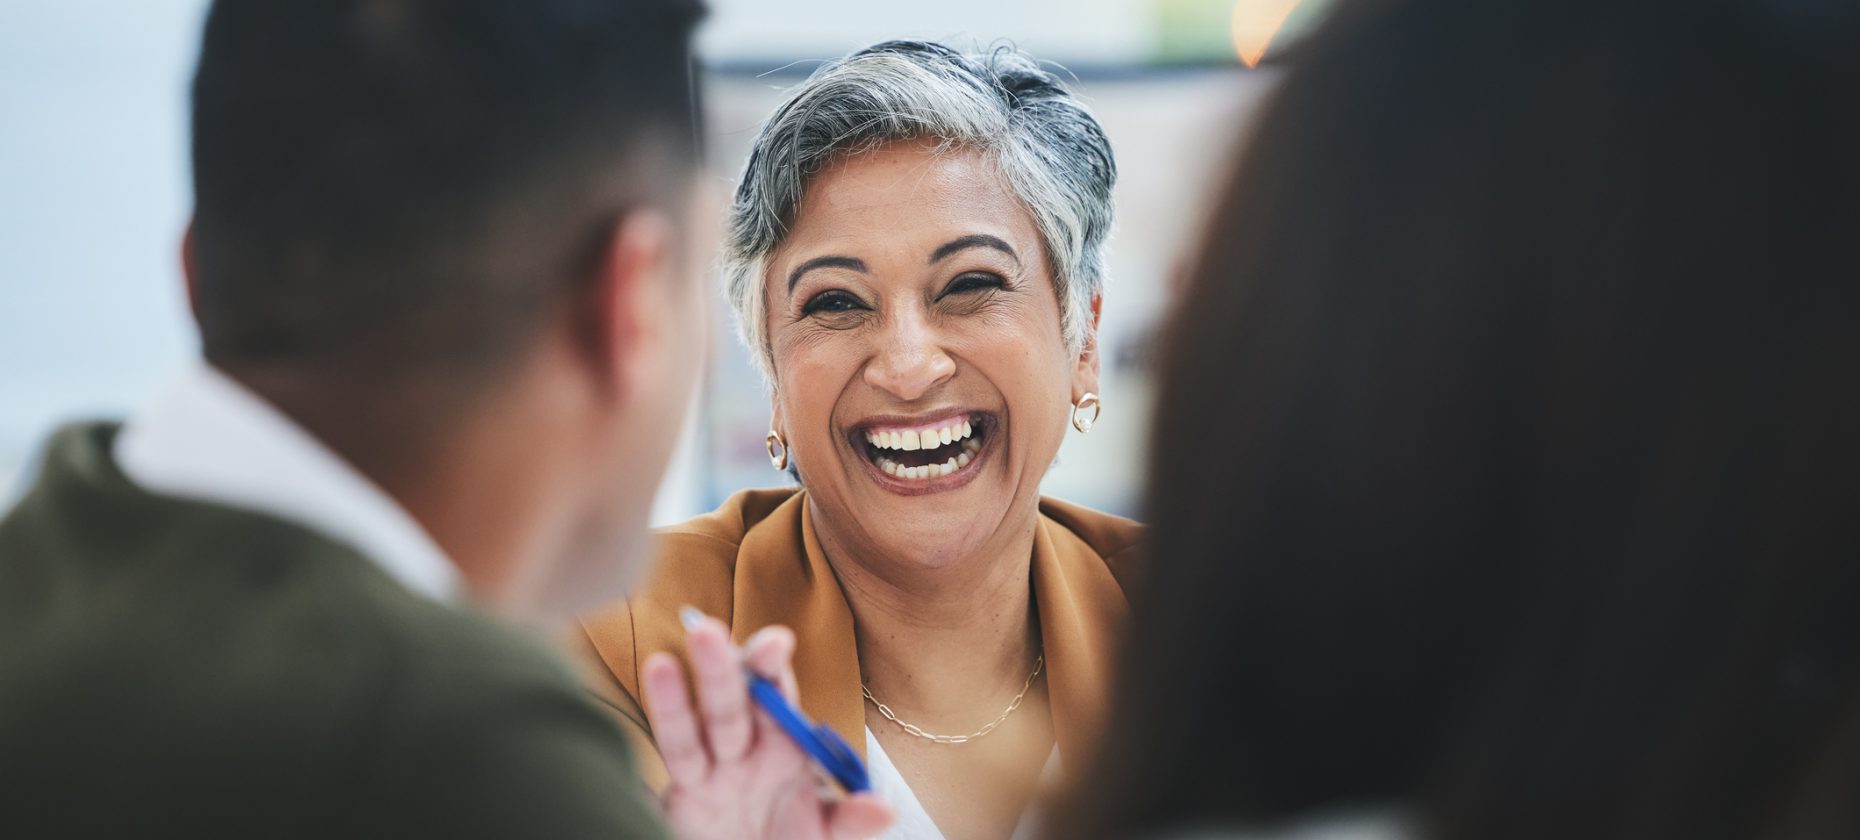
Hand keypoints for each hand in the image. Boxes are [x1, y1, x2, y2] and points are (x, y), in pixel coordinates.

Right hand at [642, 609, 891, 839]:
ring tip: (662, 665)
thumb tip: (883, 808)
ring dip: (677, 697)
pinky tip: (654, 678)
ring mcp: (711, 767)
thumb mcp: (824, 832)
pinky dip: (666, 720)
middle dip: (723, 669)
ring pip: (694, 726)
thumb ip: (849, 819)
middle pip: (733, 700)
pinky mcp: (684, 793)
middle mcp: (744, 744)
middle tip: (710, 633)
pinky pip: (676, 758)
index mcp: (782, 741)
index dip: (772, 665)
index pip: (777, 693)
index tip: (776, 642)